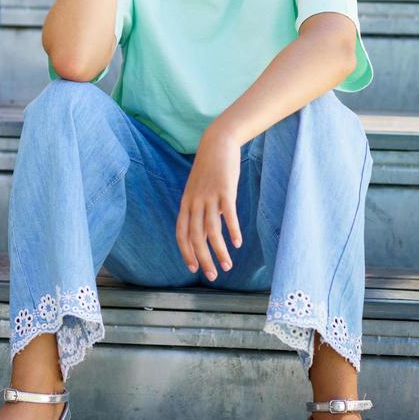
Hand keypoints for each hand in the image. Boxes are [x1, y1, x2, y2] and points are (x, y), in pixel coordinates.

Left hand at [176, 132, 242, 281]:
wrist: (217, 143)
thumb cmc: (209, 170)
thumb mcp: (199, 191)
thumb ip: (201, 212)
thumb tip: (206, 234)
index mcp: (186, 203)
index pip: (181, 233)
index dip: (186, 252)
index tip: (193, 268)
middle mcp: (195, 202)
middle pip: (195, 236)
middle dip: (203, 259)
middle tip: (212, 275)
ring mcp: (209, 196)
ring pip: (212, 230)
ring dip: (219, 251)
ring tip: (228, 265)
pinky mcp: (225, 190)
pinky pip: (228, 215)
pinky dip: (233, 231)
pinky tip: (237, 243)